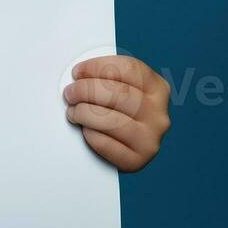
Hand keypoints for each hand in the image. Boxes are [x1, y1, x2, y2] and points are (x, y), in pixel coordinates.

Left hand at [62, 55, 170, 171]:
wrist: (127, 150)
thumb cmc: (119, 113)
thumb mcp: (122, 90)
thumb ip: (107, 79)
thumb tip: (79, 75)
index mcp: (157, 89)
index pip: (128, 69)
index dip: (97, 67)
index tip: (77, 72)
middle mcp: (158, 114)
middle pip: (119, 93)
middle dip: (85, 90)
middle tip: (70, 93)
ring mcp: (150, 138)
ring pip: (111, 120)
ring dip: (84, 113)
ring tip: (73, 112)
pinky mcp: (137, 160)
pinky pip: (107, 145)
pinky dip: (91, 135)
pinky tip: (85, 130)